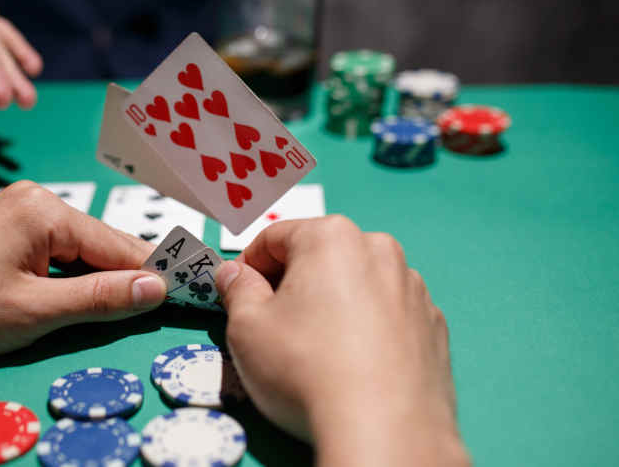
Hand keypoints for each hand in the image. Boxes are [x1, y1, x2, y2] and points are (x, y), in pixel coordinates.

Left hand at [0, 181, 166, 356]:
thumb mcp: (32, 312)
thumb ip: (99, 299)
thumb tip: (157, 288)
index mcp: (45, 210)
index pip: (120, 246)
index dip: (157, 275)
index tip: (195, 295)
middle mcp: (35, 199)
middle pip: (101, 244)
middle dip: (128, 279)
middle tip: (167, 310)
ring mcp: (16, 210)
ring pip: (77, 249)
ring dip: (96, 280)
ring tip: (128, 310)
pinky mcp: (2, 226)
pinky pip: (52, 250)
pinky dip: (68, 275)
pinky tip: (77, 298)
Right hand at [215, 216, 468, 466]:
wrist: (384, 431)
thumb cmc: (307, 370)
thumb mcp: (246, 327)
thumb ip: (236, 290)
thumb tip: (234, 275)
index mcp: (332, 237)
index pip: (274, 237)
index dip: (248, 266)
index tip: (237, 293)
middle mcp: (379, 251)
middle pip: (321, 257)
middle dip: (293, 284)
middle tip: (272, 324)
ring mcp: (413, 289)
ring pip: (358, 285)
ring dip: (333, 304)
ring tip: (316, 350)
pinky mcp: (434, 327)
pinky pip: (388, 316)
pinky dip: (367, 329)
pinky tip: (352, 365)